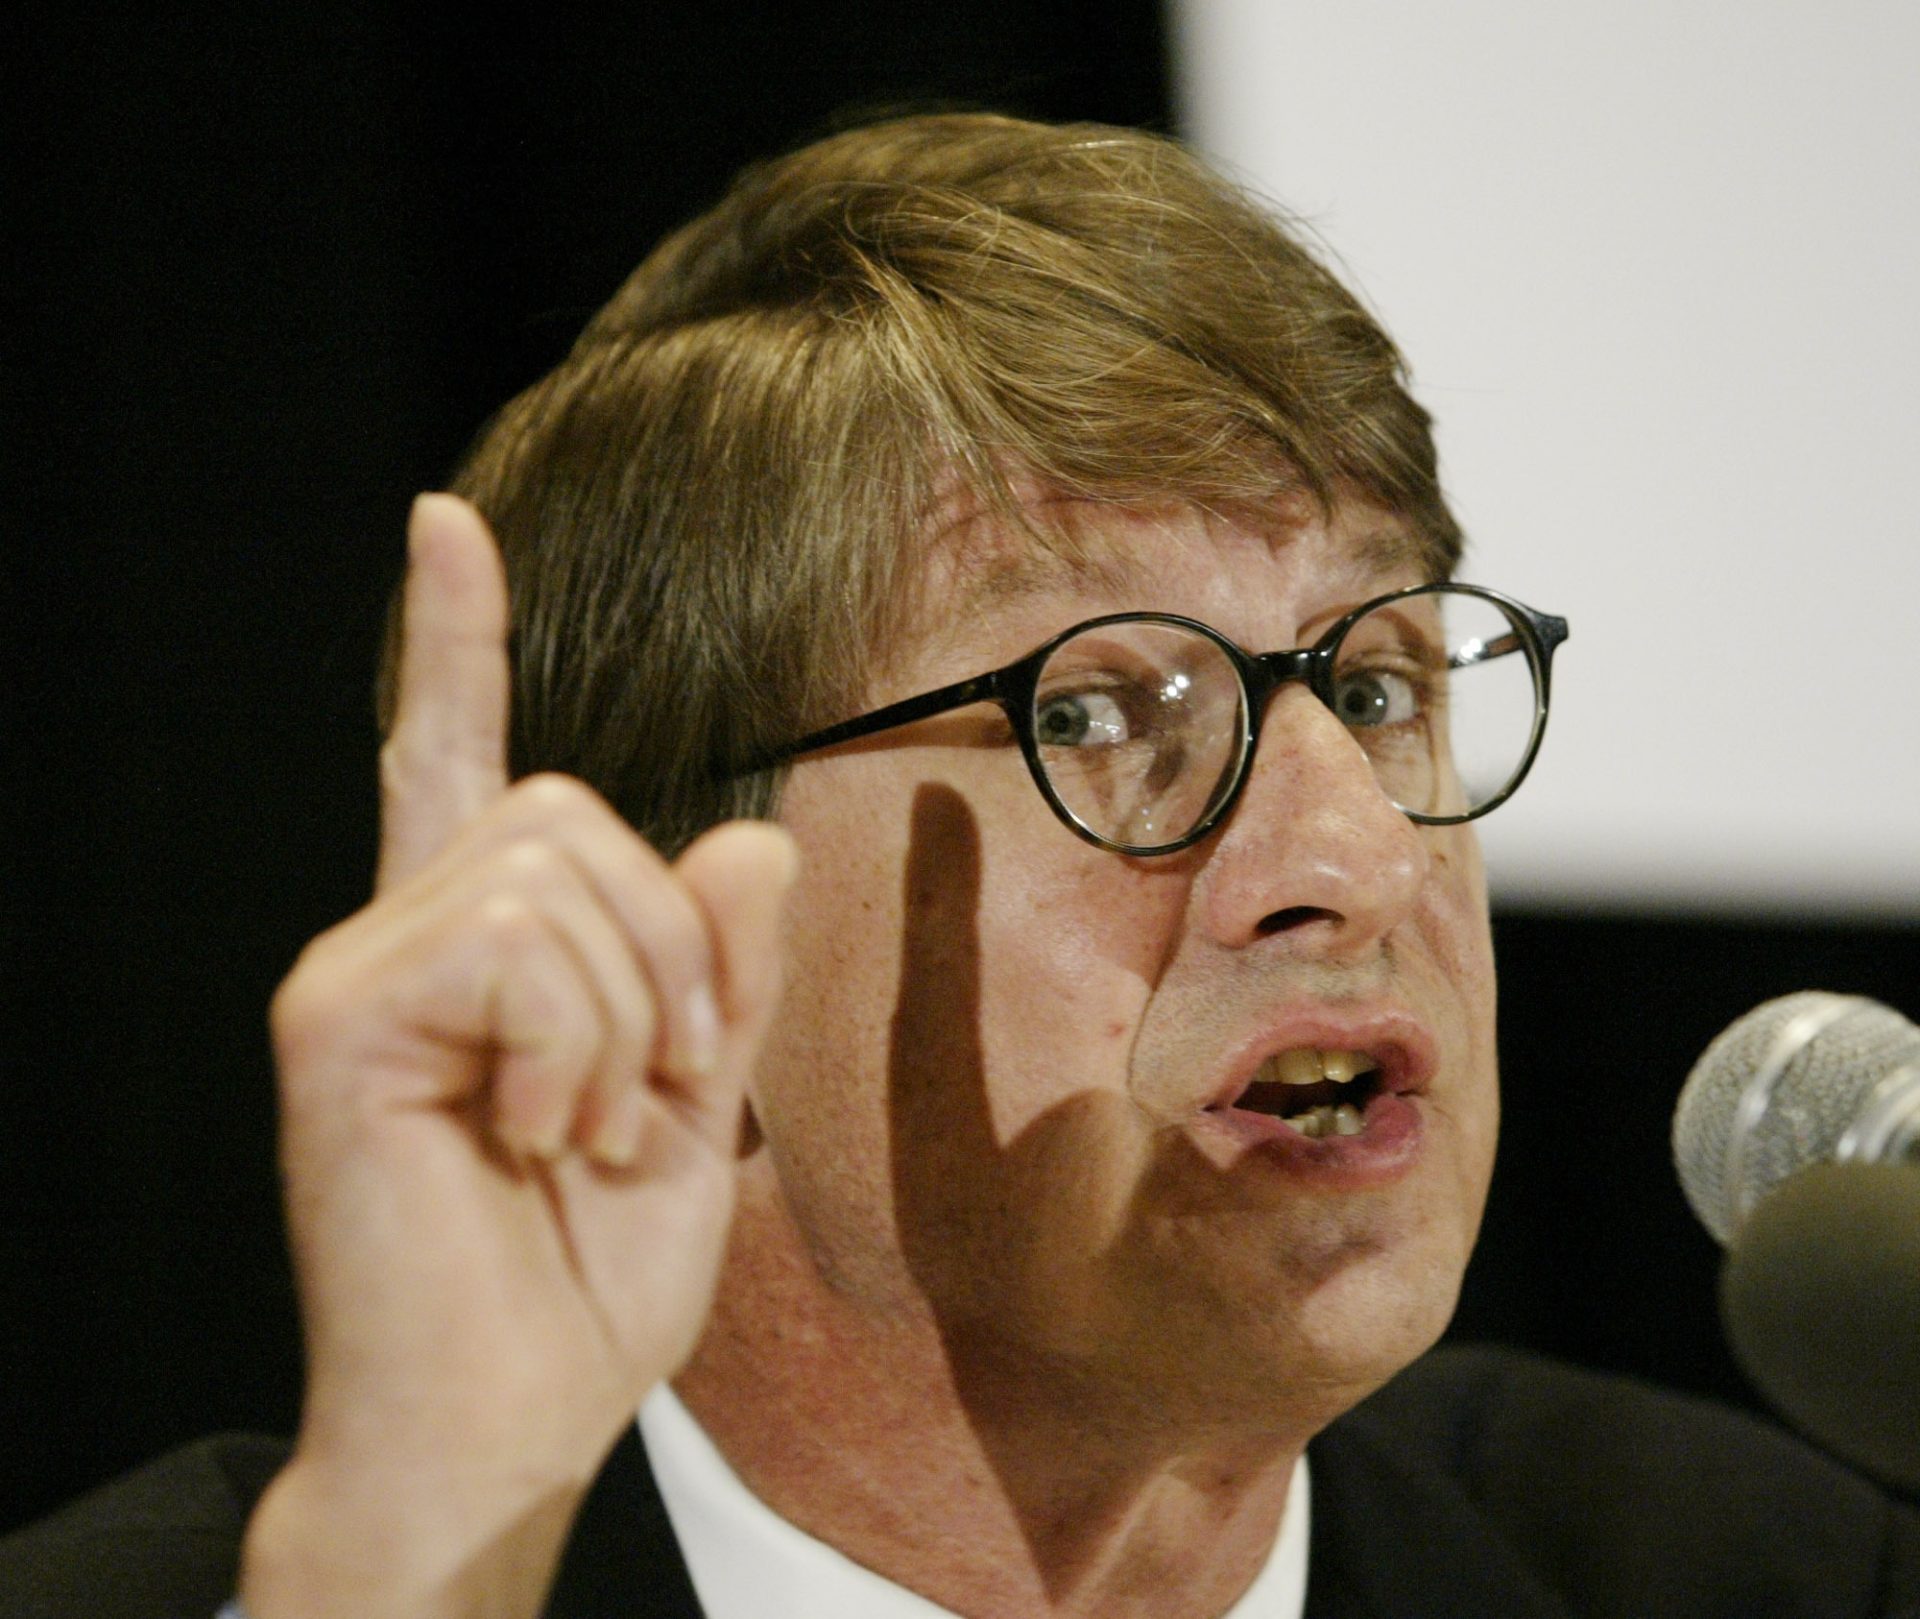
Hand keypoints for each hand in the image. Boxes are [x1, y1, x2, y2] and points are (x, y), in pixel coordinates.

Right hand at [240, 495, 796, 1618]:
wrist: (507, 1419)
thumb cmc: (585, 1278)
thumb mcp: (697, 1102)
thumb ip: (723, 968)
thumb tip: (746, 833)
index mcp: (481, 950)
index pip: (458, 757)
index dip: (457, 639)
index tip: (445, 522)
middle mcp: (403, 934)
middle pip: (576, 812)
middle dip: (672, 955)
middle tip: (648, 1094)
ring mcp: (359, 969)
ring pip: (560, 874)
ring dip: (630, 1018)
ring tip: (580, 1130)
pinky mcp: (339, 1016)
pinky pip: (520, 943)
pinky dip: (575, 1046)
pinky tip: (528, 1135)